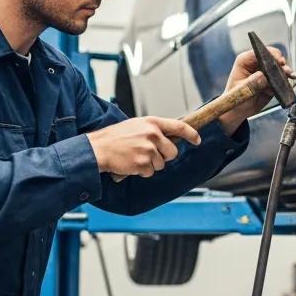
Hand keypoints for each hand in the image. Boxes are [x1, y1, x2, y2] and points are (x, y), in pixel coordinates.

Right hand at [86, 116, 202, 177]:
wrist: (98, 148)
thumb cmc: (115, 137)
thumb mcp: (136, 126)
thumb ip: (153, 130)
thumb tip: (168, 139)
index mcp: (152, 123)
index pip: (179, 126)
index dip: (191, 134)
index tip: (197, 140)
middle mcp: (153, 134)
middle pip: (172, 152)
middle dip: (164, 156)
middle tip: (148, 154)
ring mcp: (148, 149)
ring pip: (161, 164)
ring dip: (150, 164)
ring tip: (134, 156)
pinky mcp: (143, 162)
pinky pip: (150, 172)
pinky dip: (141, 171)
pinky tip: (131, 163)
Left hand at [217, 46, 287, 135]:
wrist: (238, 111)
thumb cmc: (234, 99)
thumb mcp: (242, 91)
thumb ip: (253, 83)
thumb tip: (264, 76)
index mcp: (245, 61)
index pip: (260, 51)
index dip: (271, 54)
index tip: (279, 61)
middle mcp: (256, 64)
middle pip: (272, 57)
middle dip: (280, 64)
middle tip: (285, 71)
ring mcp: (265, 72)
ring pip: (279, 68)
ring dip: (284, 74)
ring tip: (285, 79)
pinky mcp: (272, 80)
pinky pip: (281, 79)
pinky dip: (283, 83)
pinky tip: (279, 89)